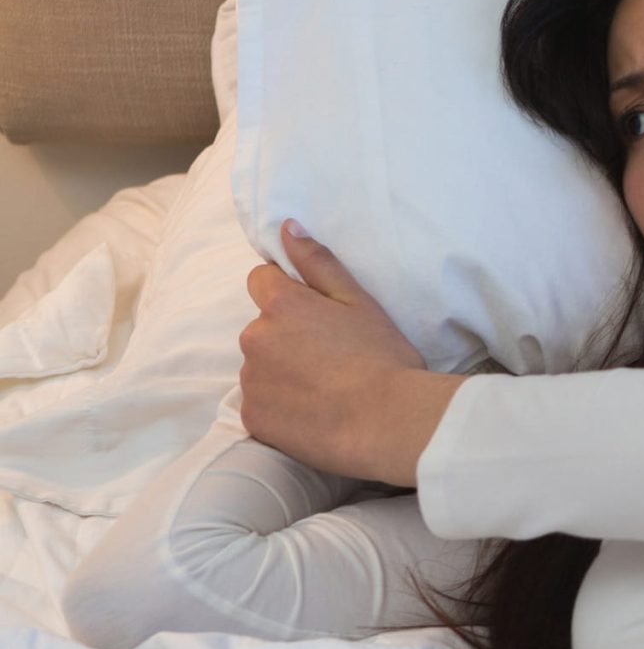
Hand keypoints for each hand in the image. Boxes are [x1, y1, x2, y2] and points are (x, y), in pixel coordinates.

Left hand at [240, 222, 434, 481]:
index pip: (262, 280)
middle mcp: (255, 338)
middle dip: (286, 337)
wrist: (387, 422)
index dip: (289, 293)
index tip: (317, 315)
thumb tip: (287, 227)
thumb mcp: (360, 301)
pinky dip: (281, 408)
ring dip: (282, 373)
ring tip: (325, 390)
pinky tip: (315, 414)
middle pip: (263, 328)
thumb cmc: (382, 357)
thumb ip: (318, 263)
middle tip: (331, 358)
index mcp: (281, 304)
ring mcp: (251, 380)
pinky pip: (262, 405)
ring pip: (261, 367)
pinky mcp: (254, 418)